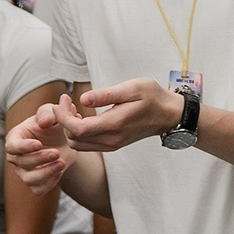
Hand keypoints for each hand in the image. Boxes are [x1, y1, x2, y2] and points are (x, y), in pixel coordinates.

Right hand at [5, 97, 78, 193]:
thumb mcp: (52, 111)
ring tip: (62, 163)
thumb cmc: (54, 122)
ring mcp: (25, 170)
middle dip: (40, 159)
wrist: (65, 137)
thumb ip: (48, 112)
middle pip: (22, 163)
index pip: (12, 146)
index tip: (39, 144)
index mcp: (17, 137)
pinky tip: (61, 171)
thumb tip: (45, 121)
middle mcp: (17, 156)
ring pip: (29, 179)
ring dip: (45, 173)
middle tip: (57, 153)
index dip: (23, 147)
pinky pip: (38, 189)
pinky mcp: (37, 180)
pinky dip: (49, 184)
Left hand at [56, 79, 182, 152]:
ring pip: (78, 144)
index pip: (77, 129)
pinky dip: (79, 133)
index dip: (63, 115)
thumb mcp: (133, 88)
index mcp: (115, 124)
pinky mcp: (113, 145)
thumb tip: (83, 99)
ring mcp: (112, 145)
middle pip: (73, 139)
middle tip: (67, 102)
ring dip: (70, 128)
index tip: (63, 99)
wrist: (170, 114)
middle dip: (64, 121)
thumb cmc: (154, 98)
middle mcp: (111, 139)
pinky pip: (87, 145)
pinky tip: (84, 117)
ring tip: (74, 110)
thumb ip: (107, 94)